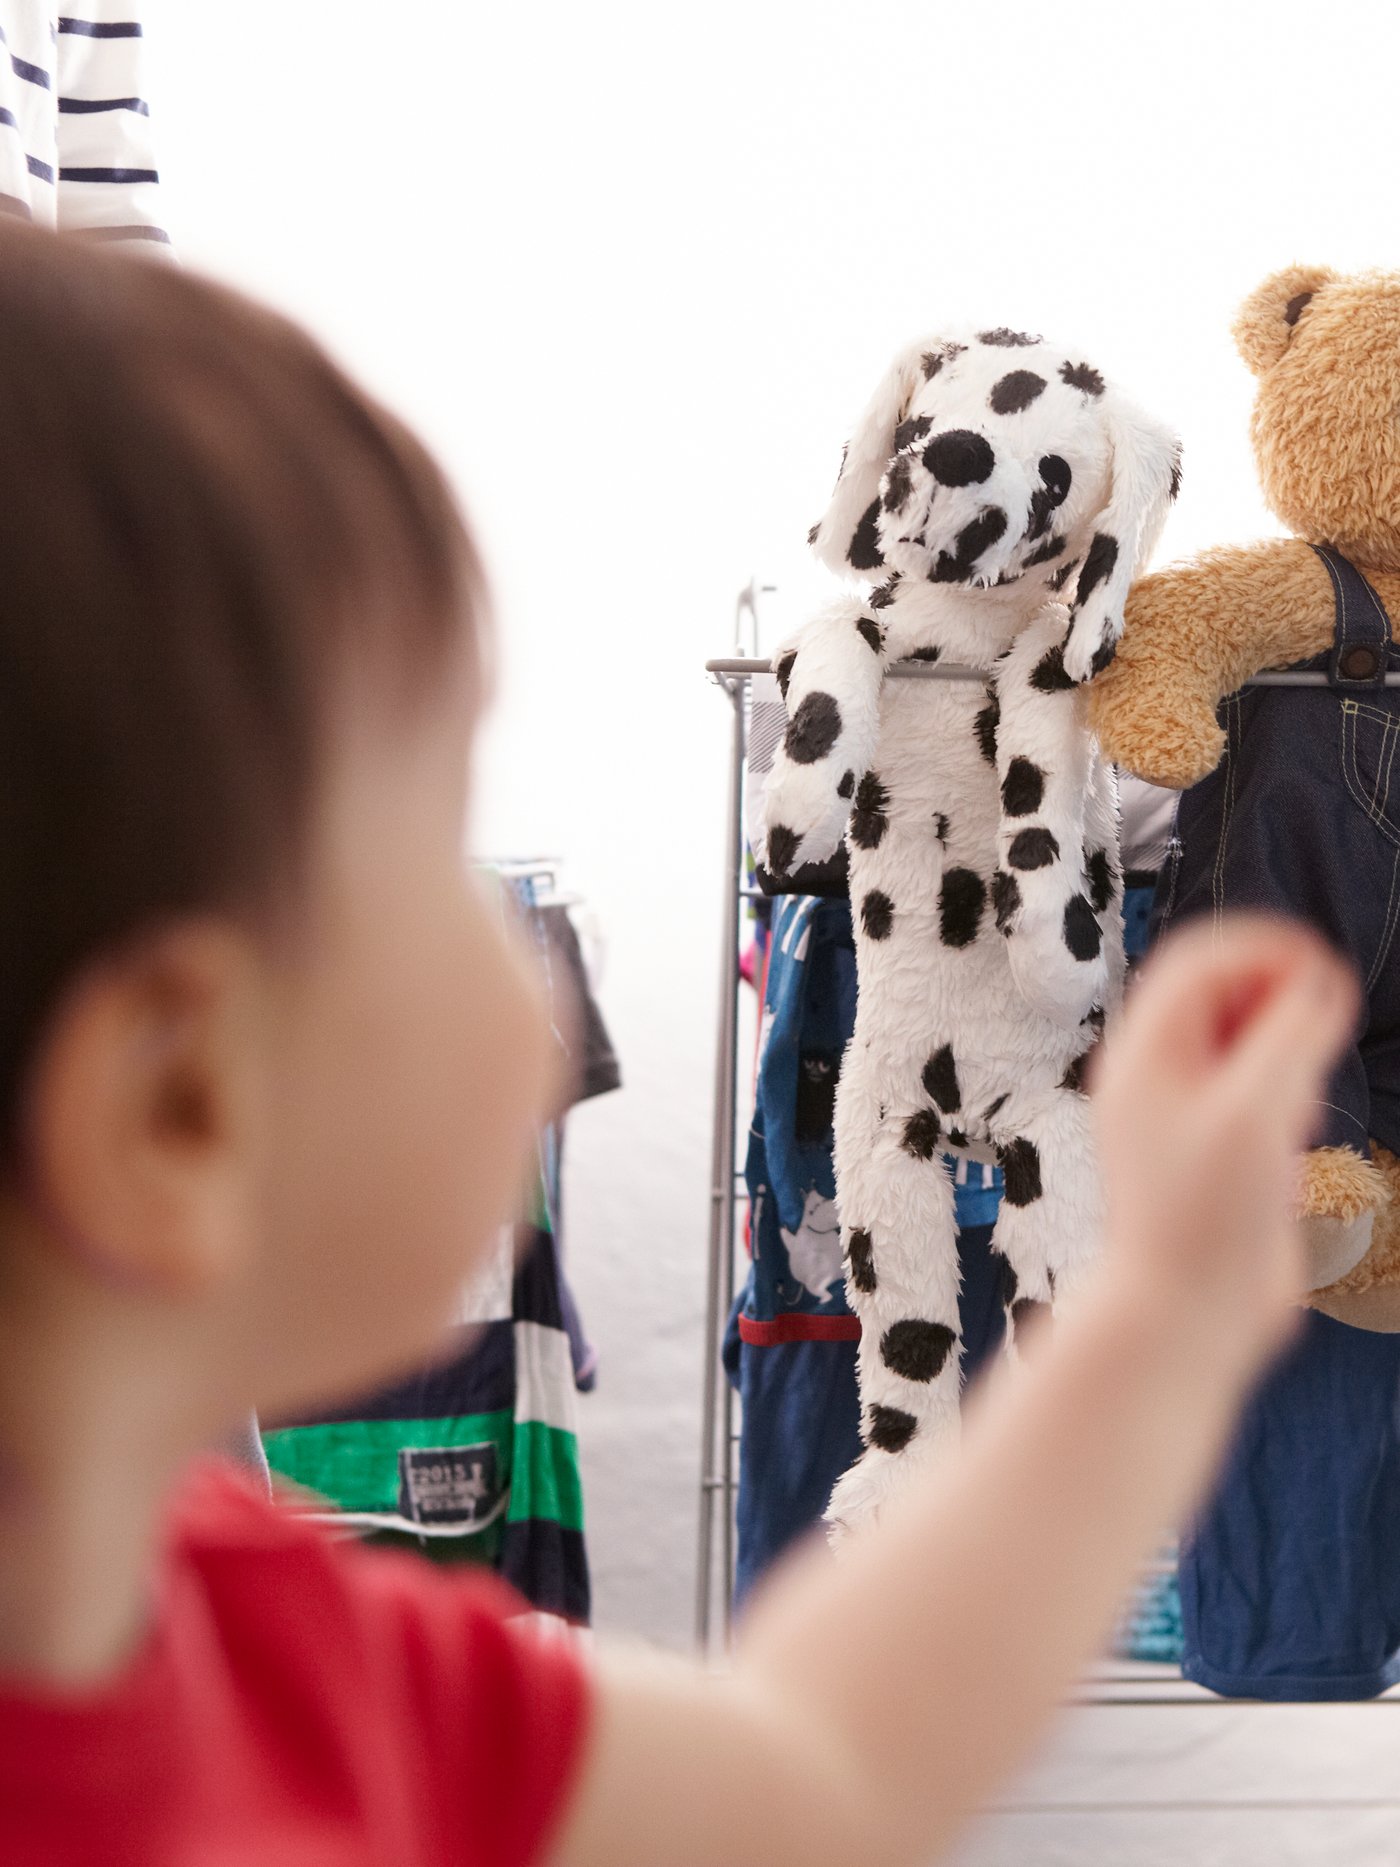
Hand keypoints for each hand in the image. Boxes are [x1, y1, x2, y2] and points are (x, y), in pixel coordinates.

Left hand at [1092, 915, 1358, 1362]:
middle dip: (1280, 1003)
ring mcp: (1182, 1114)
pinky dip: (1285, 1099)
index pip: (1200, 960)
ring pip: (1243, 1045)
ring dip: (1285, 1056)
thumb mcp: (1256, 1113)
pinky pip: (1254, 1095)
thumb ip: (1290, 1037)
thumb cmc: (1206, 1220)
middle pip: (1222, 995)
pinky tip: (1295, 1140)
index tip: (1324, 967)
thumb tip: (1319, 985)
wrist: (1185, 1319)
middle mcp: (1155, 1076)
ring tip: (1294, 1111)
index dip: (1265, 948)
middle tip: (1322, 1036)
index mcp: (1145, 1055)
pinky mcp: (1212, 1153)